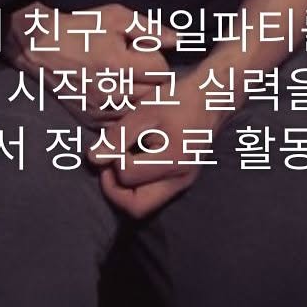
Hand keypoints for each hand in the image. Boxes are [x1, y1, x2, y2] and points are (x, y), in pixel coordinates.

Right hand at [7, 2, 173, 124]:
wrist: (42, 47)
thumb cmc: (80, 28)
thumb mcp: (115, 16)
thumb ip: (148, 28)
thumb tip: (176, 40)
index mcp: (119, 65)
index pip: (161, 70)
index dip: (156, 57)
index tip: (143, 50)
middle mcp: (112, 92)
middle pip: (155, 93)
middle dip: (152, 79)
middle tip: (138, 65)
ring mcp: (101, 109)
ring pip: (140, 110)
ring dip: (140, 97)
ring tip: (128, 79)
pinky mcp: (91, 120)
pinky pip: (122, 121)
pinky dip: (124, 109)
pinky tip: (115, 92)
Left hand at [89, 71, 224, 217]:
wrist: (212, 99)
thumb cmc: (178, 100)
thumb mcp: (146, 110)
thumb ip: (119, 135)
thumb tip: (93, 158)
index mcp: (173, 160)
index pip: (128, 176)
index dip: (112, 161)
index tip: (111, 144)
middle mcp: (180, 179)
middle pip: (137, 207)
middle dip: (114, 191)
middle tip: (108, 166)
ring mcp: (182, 183)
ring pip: (144, 205)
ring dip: (125, 190)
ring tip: (119, 162)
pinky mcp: (181, 181)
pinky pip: (153, 195)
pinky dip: (137, 185)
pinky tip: (132, 161)